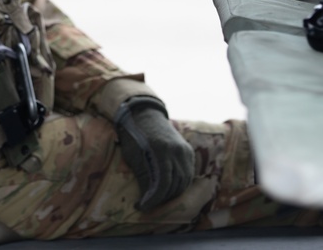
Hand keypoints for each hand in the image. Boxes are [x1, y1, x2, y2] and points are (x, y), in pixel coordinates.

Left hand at [114, 97, 194, 211]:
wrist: (144, 115)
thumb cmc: (134, 136)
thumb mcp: (134, 156)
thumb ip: (143, 177)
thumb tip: (147, 199)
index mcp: (161, 150)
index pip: (163, 184)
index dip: (153, 199)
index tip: (142, 207)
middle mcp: (177, 150)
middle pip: (175, 185)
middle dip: (162, 199)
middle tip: (149, 204)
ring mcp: (184, 150)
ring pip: (184, 181)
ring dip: (172, 193)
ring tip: (157, 198)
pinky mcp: (188, 151)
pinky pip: (188, 173)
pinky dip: (179, 183)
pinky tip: (168, 188)